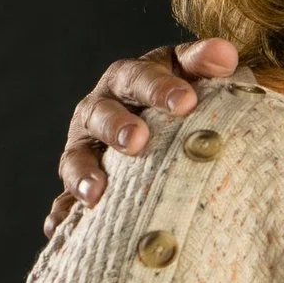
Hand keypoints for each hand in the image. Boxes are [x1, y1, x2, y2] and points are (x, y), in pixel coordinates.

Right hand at [45, 37, 240, 233]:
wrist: (166, 127)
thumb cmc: (183, 97)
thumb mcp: (192, 74)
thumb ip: (206, 62)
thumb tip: (225, 55)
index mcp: (129, 78)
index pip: (140, 77)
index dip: (160, 88)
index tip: (187, 102)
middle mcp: (100, 108)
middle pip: (101, 113)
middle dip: (117, 127)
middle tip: (138, 141)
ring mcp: (85, 146)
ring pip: (76, 157)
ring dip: (83, 173)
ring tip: (96, 193)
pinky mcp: (78, 181)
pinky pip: (63, 199)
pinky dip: (61, 211)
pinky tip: (58, 228)